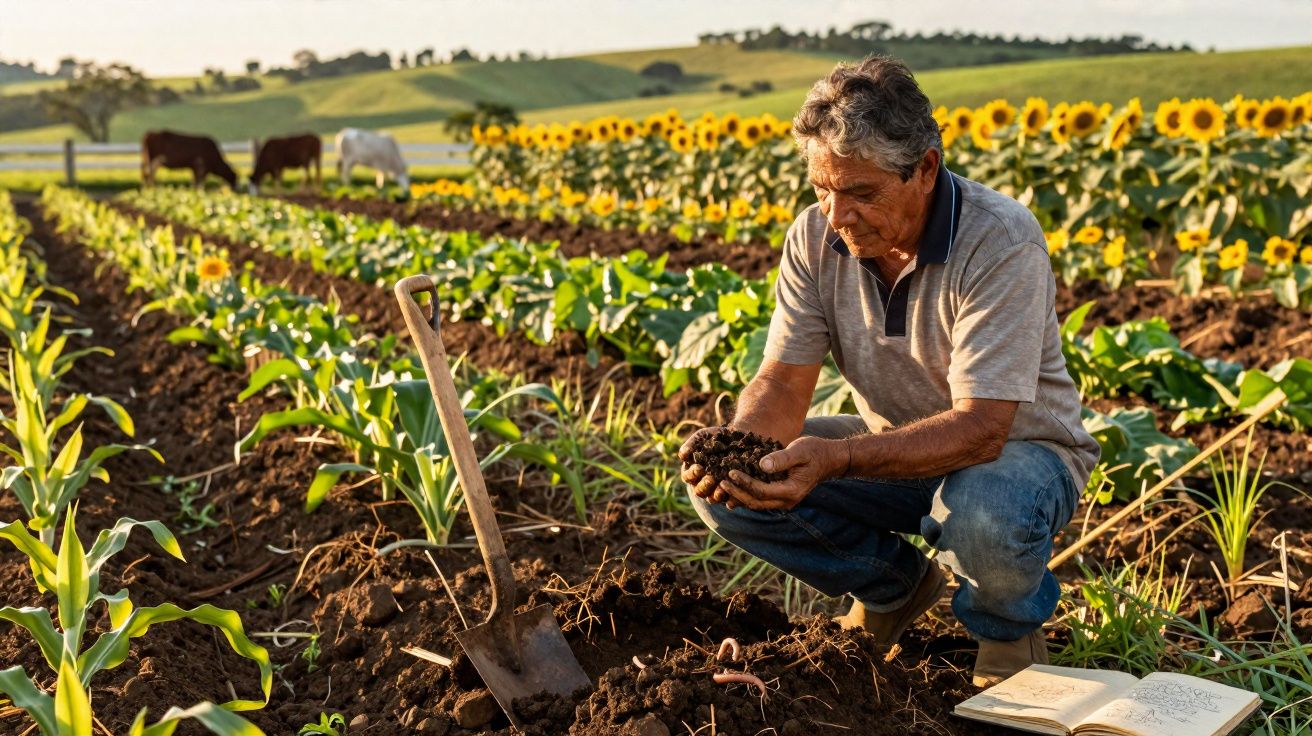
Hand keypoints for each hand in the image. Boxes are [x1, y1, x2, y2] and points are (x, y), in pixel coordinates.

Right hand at [679, 426, 734, 504]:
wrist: (739, 437)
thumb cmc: (716, 437)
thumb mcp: (702, 436)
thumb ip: (691, 444)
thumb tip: (682, 456)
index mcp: (693, 472)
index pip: (688, 476)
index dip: (692, 474)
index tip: (699, 467)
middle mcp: (703, 483)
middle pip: (699, 491)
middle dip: (704, 486)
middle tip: (710, 479)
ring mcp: (717, 489)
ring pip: (712, 498)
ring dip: (715, 495)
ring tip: (721, 488)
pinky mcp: (731, 491)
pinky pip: (729, 499)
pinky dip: (730, 498)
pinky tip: (734, 492)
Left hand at [719, 436, 846, 510]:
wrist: (829, 459)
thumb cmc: (814, 451)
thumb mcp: (800, 450)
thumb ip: (782, 458)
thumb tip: (762, 464)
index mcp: (791, 490)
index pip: (762, 491)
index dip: (744, 483)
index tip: (730, 472)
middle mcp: (787, 501)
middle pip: (755, 502)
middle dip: (736, 493)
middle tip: (720, 481)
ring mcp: (784, 501)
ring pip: (756, 504)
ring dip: (739, 496)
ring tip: (722, 486)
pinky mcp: (780, 497)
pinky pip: (760, 500)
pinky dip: (746, 495)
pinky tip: (733, 487)